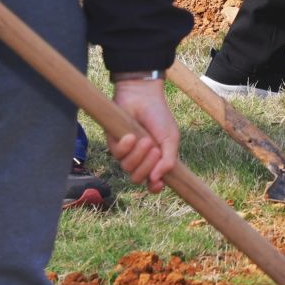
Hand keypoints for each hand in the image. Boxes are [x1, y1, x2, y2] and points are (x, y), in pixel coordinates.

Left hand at [108, 77, 179, 192]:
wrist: (143, 96)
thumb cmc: (159, 116)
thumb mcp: (171, 138)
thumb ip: (169, 160)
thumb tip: (156, 180)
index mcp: (156, 160)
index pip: (153, 182)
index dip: (154, 187)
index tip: (157, 184)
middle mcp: (140, 159)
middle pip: (138, 178)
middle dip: (147, 166)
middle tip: (154, 150)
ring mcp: (127, 153)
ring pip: (127, 168)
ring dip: (138, 155)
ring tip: (145, 139)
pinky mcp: (113, 144)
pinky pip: (117, 155)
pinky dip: (125, 147)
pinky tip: (130, 136)